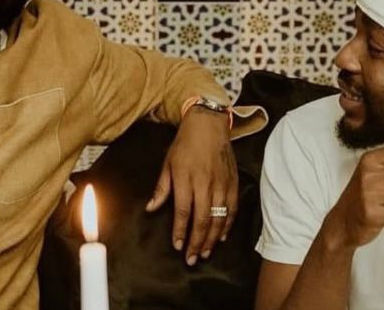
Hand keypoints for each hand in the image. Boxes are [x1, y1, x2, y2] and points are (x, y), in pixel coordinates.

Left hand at [145, 106, 237, 265]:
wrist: (209, 124)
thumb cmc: (185, 143)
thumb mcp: (168, 163)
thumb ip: (161, 188)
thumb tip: (150, 208)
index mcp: (186, 179)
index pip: (184, 212)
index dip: (181, 232)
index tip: (178, 246)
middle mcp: (205, 183)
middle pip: (202, 220)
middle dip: (197, 242)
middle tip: (193, 259)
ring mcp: (221, 184)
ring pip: (219, 218)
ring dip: (212, 238)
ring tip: (206, 252)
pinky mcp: (233, 182)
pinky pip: (232, 209)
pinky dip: (228, 225)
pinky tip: (221, 236)